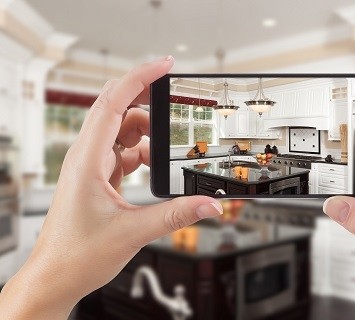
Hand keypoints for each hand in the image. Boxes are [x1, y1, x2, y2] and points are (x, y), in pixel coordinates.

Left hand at [0, 57, 222, 318]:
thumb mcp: (133, 232)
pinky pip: (121, 152)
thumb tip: (210, 204)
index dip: (139, 79)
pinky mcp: (97, 178)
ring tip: (167, 147)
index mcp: (87, 160)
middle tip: (174, 96)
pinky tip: (153, 166)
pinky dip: (141, 152)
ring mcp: (91, 166)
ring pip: (120, 131)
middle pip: (117, 109)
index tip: (164, 66)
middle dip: (146, 99)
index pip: (113, 103)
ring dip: (145, 133)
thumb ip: (176, 215)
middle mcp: (86, 157)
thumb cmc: (76, 255)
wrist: (55, 277)